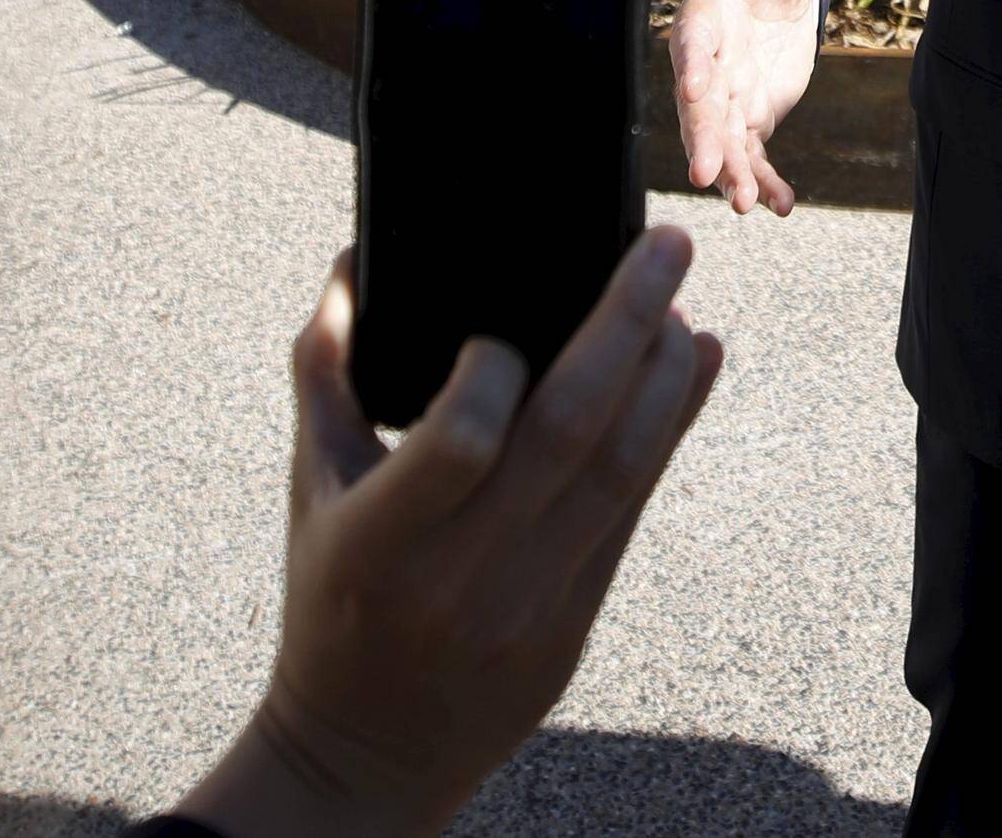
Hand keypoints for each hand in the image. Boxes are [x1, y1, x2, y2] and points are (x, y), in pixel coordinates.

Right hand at [170, 233, 723, 837]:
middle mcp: (462, 575)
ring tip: (683, 304)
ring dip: (666, 377)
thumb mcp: (310, 491)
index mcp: (380, 541)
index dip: (494, 365)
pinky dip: (669, 429)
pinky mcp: (576, 622)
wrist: (366, 755)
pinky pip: (635, 510)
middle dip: (627, 322)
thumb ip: (326, 372)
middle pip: (568, 431)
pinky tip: (691, 366)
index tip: (506, 321)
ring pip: (623, 470)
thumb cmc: (332, 602)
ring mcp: (530, 604)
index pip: (462, 438)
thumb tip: (352, 261)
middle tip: (668, 246)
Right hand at [671, 0, 822, 216]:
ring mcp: (726, 95)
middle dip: (702, 137)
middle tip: (705, 174)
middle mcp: (708, 62)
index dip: (692, 63)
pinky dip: (765, 180)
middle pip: (700, 104)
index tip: (694, 88)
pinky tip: (779, 206)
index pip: (694, 40)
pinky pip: (754, 154)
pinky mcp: (749, 118)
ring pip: (722, 138)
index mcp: (706, 14)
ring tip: (746, 203)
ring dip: (731, 171)